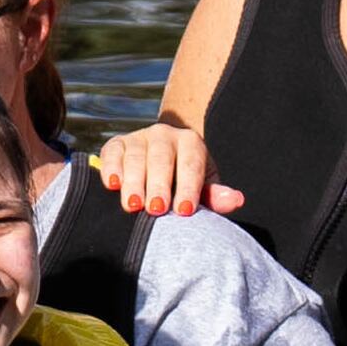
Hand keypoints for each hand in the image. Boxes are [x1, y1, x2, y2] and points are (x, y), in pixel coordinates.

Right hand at [88, 122, 243, 220]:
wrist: (163, 159)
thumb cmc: (185, 182)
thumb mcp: (203, 187)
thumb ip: (215, 196)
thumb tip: (235, 200)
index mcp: (191, 143)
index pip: (191, 165)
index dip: (188, 187)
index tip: (184, 210)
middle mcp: (164, 135)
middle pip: (161, 159)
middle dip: (158, 185)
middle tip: (156, 209)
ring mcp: (139, 137)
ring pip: (135, 157)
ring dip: (133, 182)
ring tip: (132, 205)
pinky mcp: (116, 144)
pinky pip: (112, 153)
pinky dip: (111, 168)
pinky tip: (112, 185)